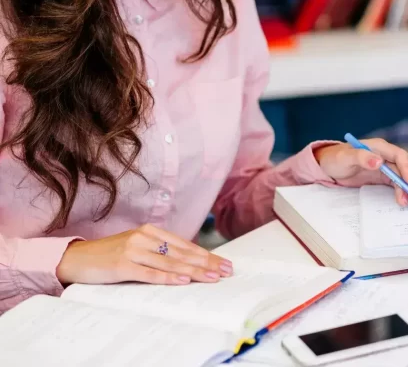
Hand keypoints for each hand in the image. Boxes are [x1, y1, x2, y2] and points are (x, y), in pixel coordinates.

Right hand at [56, 224, 232, 285]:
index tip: (224, 263)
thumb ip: (160, 251)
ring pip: (170, 262)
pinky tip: (183, 280)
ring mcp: (133, 250)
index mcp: (150, 231)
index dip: (207, 255)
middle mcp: (144, 238)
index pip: (185, 245)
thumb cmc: (110, 254)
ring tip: (212, 277)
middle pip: (182, 253)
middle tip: (227, 271)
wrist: (77, 258)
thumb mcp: (138, 247)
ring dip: (194, 271)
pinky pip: (150, 273)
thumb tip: (190, 262)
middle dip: (207, 263)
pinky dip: (168, 277)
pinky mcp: (122, 265)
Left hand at [314, 138, 407, 206]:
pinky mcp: (380, 177)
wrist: (328, 166)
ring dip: (404, 190)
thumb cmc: (336, 158)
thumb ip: (362, 157)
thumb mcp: (346, 157)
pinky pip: (393, 184)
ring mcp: (383, 167)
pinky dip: (398, 192)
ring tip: (406, 203)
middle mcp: (384, 156)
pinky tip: (401, 200)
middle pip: (402, 169)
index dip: (406, 169)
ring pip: (399, 178)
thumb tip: (379, 162)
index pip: (399, 156)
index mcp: (379, 147)